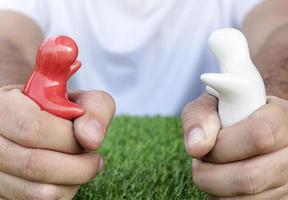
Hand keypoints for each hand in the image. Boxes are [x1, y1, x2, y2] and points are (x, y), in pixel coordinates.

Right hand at [0, 85, 114, 199]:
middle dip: (78, 167)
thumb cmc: (62, 110)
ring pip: (37, 192)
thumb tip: (91, 139)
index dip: (70, 140)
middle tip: (94, 159)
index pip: (34, 129)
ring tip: (82, 166)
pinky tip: (66, 177)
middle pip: (34, 165)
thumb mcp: (82, 100)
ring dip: (72, 182)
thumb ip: (95, 110)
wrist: (40, 121)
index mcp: (5, 107)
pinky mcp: (2, 193)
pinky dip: (61, 193)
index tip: (91, 142)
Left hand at [182, 93, 287, 198]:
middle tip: (202, 160)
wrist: (245, 128)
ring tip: (213, 168)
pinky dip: (224, 198)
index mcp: (281, 119)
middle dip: (210, 173)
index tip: (206, 144)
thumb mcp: (210, 104)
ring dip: (214, 188)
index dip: (223, 145)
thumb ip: (200, 116)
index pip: (260, 136)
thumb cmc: (227, 114)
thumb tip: (196, 147)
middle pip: (250, 178)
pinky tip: (224, 180)